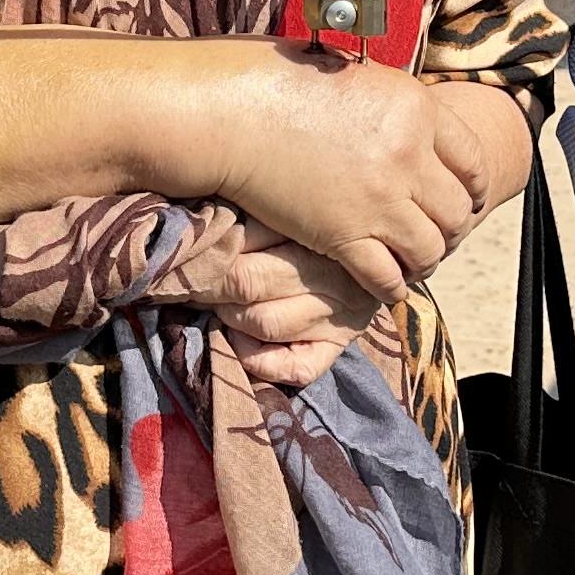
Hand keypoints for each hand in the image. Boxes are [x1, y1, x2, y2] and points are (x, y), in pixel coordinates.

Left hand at [156, 223, 389, 388]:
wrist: (385, 253)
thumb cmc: (318, 223)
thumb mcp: (293, 208)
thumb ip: (256, 213)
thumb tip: (201, 221)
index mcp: (323, 232)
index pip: (248, 238)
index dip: (210, 247)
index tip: (189, 248)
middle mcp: (336, 276)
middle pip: (250, 281)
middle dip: (210, 283)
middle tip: (190, 278)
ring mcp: (340, 316)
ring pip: (265, 322)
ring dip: (229, 316)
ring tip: (218, 304)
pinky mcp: (339, 347)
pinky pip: (297, 367)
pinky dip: (259, 361)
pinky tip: (242, 342)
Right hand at [192, 54, 491, 304]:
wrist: (232, 111)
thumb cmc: (281, 82)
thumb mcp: (359, 78)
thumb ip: (396, 108)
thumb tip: (414, 130)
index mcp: (417, 109)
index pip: (474, 161)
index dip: (475, 187)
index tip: (469, 199)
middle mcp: (409, 156)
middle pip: (459, 211)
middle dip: (451, 227)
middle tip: (436, 232)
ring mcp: (379, 199)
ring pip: (431, 249)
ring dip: (425, 259)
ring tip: (412, 259)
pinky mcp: (345, 235)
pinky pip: (388, 277)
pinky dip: (392, 285)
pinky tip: (384, 282)